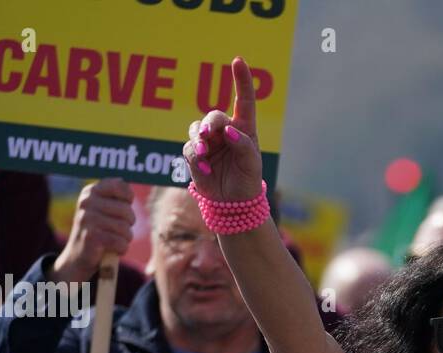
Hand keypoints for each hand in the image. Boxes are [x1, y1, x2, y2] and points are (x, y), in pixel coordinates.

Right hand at [51, 178, 134, 283]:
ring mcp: (87, 219)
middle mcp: (87, 202)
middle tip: (117, 231)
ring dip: (125, 239)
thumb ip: (114, 197)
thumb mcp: (103, 210)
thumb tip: (126, 183)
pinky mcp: (91, 237)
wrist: (77, 258)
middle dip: (128, 225)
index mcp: (90, 192)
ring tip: (114, 241)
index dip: (128, 200)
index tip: (122, 209)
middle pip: (127, 211)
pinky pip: (121, 242)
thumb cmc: (97, 232)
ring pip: (125, 229)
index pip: (120, 186)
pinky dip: (121, 249)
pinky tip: (112, 250)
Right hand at [182, 57, 261, 202]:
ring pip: (196, 130)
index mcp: (244, 128)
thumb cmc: (248, 180)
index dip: (241, 80)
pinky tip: (205, 170)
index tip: (238, 61)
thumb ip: (243, 145)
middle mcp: (224, 131)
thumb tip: (228, 130)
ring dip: (198, 139)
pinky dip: (196, 159)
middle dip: (210, 123)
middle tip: (208, 134)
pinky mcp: (195, 155)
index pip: (244, 100)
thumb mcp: (252, 163)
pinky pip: (190, 150)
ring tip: (204, 153)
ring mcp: (208, 142)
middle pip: (213, 116)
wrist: (233, 203)